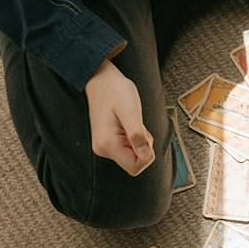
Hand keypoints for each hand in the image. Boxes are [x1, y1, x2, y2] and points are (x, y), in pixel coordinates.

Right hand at [84, 58, 154, 175]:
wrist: (101, 80)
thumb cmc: (115, 91)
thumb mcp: (131, 111)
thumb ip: (138, 135)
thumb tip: (146, 155)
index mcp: (108, 144)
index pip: (135, 167)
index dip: (147, 154)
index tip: (143, 135)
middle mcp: (103, 149)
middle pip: (134, 163)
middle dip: (143, 146)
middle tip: (137, 125)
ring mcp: (104, 146)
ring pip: (132, 155)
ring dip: (138, 140)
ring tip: (131, 121)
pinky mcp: (108, 141)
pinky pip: (127, 147)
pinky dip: (133, 137)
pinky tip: (127, 123)